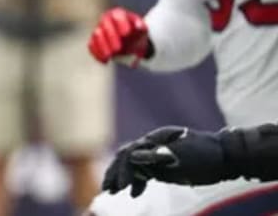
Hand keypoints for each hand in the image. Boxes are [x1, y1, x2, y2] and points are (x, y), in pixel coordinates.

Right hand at [88, 7, 150, 65]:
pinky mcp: (94, 40)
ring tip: (110, 56)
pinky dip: (97, 53)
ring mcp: (99, 29)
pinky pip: (92, 46)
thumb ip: (141, 27)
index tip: (126, 33)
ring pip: (97, 35)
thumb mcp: (143, 30)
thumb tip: (139, 27)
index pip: (117, 16)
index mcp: (118, 14)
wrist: (130, 40)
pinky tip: (105, 61)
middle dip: (111, 37)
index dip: (121, 24)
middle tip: (118, 49)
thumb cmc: (137, 34)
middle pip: (105, 26)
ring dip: (103, 46)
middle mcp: (106, 20)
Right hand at [103, 126, 230, 196]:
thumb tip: (131, 156)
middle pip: (126, 158)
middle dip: (116, 174)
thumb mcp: (181, 154)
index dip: (124, 170)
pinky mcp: (162, 167)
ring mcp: (156, 156)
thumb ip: (156, 155)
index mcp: (154, 138)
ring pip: (132, 166)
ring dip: (122, 178)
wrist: (225, 158)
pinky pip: (143, 174)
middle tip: (107, 189)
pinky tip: (134, 194)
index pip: (131, 153)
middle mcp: (151, 145)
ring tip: (112, 192)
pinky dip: (137, 183)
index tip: (121, 187)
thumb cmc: (205, 153)